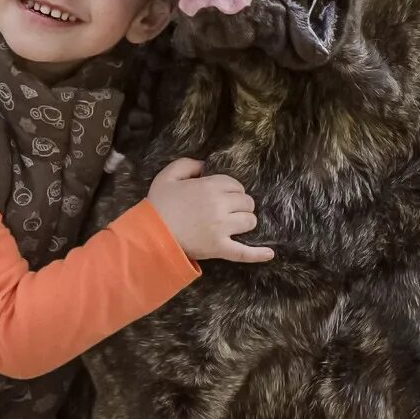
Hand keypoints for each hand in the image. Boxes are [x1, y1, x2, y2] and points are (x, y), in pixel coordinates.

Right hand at [147, 158, 274, 262]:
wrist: (150, 235)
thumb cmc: (158, 205)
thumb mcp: (168, 176)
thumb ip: (187, 164)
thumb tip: (204, 165)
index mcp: (210, 187)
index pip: (235, 185)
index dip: (232, 190)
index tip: (223, 195)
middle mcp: (220, 206)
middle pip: (246, 202)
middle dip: (240, 204)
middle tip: (229, 209)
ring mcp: (222, 228)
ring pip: (249, 221)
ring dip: (245, 221)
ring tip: (235, 223)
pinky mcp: (220, 248)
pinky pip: (244, 252)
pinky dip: (258, 254)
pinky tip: (269, 253)